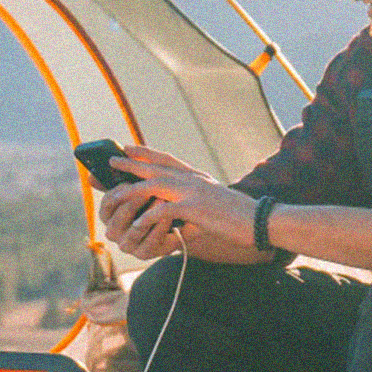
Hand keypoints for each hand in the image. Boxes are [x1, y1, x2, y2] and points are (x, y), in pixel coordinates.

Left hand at [100, 145, 255, 258]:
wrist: (260, 221)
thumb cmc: (237, 215)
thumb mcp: (213, 199)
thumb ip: (194, 195)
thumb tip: (176, 201)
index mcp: (196, 176)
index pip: (166, 158)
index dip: (146, 152)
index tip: (128, 147)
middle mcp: (192, 179)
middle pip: (155, 167)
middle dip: (131, 164)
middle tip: (111, 160)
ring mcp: (193, 191)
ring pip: (154, 185)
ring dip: (132, 189)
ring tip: (114, 193)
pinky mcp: (194, 208)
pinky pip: (163, 210)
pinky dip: (148, 217)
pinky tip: (136, 223)